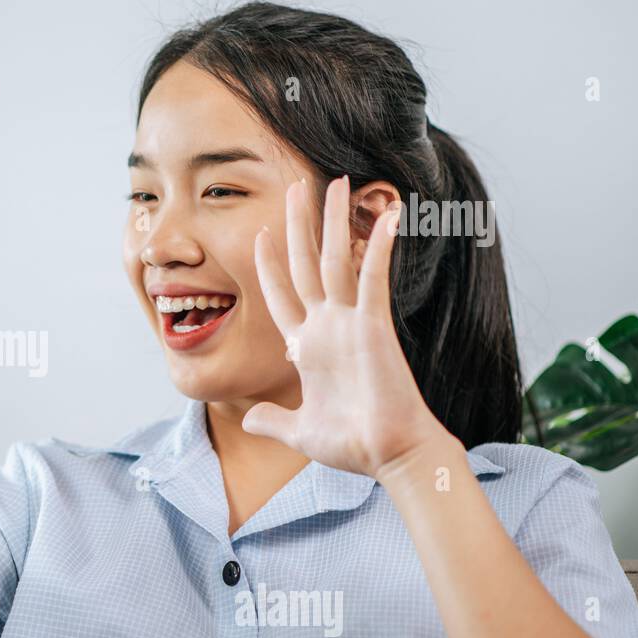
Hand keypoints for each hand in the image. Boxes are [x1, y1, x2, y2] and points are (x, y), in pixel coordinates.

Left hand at [241, 175, 453, 479]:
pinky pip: (375, 279)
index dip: (269, 266)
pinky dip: (380, 248)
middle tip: (295, 187)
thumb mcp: (298, 430)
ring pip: (339, 260)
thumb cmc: (352, 444)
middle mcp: (328, 327)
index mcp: (308, 346)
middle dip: (300, 225)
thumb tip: (248, 417)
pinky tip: (385, 217)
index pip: (282, 295)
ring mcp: (351, 324)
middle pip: (308, 265)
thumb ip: (272, 419)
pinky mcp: (375, 327)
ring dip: (334, 222)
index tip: (259, 234)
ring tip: (333, 182)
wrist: (389, 455)